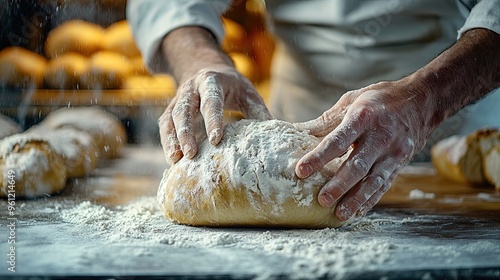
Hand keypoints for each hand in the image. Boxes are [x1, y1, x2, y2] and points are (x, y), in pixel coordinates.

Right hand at [159, 65, 270, 163]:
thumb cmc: (233, 87)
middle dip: (186, 132)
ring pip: (170, 117)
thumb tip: (271, 137)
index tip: (216, 140)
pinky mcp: (171, 109)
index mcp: (212, 81)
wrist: (208, 70)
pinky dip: (167, 140)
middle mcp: (191, 88)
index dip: (213, 120)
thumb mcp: (248, 93)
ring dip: (172, 138)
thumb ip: (258, 112)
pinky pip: (165, 124)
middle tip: (191, 154)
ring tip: (176, 159)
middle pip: (184, 109)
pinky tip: (172, 158)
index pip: (211, 101)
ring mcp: (178, 98)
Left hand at [294, 79, 431, 220]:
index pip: (337, 141)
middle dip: (339, 185)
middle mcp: (380, 136)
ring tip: (340, 214)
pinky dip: (371, 199)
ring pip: (373, 180)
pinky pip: (384, 184)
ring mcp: (393, 152)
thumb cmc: (378, 100)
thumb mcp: (351, 101)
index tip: (301, 171)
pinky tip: (358, 211)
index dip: (319, 157)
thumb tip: (294, 132)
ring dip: (356, 198)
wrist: (421, 101)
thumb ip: (325, 121)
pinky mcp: (401, 163)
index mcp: (363, 117)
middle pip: (357, 165)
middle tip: (321, 200)